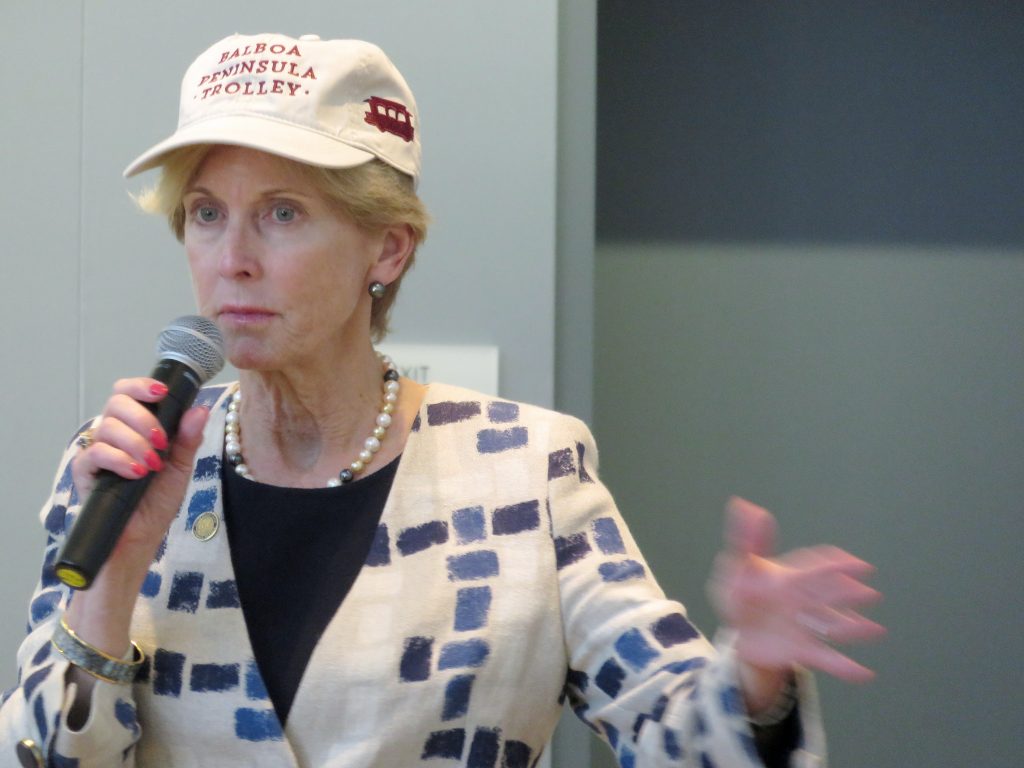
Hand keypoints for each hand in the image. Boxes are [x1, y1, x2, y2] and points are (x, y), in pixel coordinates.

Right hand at [70, 377, 209, 561]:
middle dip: (143, 417)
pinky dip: (119, 459)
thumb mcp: (180, 467)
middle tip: (161, 441)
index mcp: (135, 427)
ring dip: (135, 443)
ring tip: (152, 465)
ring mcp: (97, 451)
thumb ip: (188, 439)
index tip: (161, 392)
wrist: (140, 537)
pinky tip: (136, 472)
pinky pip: (94, 453)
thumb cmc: (157, 501)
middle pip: (116, 402)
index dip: (141, 386)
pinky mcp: (84, 472)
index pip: (128, 393)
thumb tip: (200, 409)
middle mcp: (114, 434)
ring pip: (107, 426)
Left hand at [708, 497, 885, 689]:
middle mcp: (802, 601)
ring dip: (854, 628)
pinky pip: (825, 659)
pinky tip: (865, 674)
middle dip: (847, 594)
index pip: (815, 567)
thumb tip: (742, 503)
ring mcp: (804, 626)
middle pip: (827, 595)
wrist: (741, 631)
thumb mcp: (736, 565)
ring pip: (832, 626)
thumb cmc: (743, 593)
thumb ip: (743, 539)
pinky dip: (845, 667)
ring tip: (877, 630)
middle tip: (871, 594)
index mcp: (789, 578)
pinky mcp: (801, 650)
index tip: (860, 566)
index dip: (835, 566)